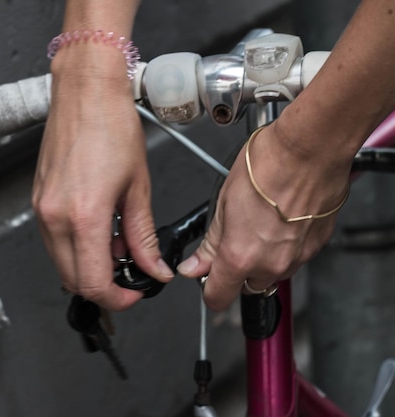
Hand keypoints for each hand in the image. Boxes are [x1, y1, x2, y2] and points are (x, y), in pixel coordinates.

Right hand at [32, 49, 173, 310]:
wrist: (86, 93)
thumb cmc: (111, 126)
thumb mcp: (138, 187)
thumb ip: (143, 236)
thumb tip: (153, 267)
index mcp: (84, 216)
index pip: (94, 282)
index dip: (117, 299)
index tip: (133, 294)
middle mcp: (55, 217)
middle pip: (73, 280)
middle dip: (103, 285)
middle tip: (129, 271)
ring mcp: (42, 209)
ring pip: (62, 263)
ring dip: (89, 265)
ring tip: (116, 243)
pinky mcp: (38, 201)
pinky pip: (54, 241)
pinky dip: (76, 247)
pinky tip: (98, 229)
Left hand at [177, 123, 350, 309]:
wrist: (310, 148)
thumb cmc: (266, 166)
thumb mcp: (223, 203)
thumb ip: (210, 244)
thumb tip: (195, 266)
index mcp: (240, 257)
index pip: (218, 297)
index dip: (209, 289)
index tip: (206, 278)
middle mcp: (271, 265)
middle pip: (247, 286)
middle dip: (237, 270)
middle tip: (234, 239)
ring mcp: (298, 257)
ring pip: (272, 273)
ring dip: (262, 259)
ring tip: (260, 223)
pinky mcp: (317, 246)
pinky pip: (294, 257)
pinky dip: (284, 246)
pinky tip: (281, 219)